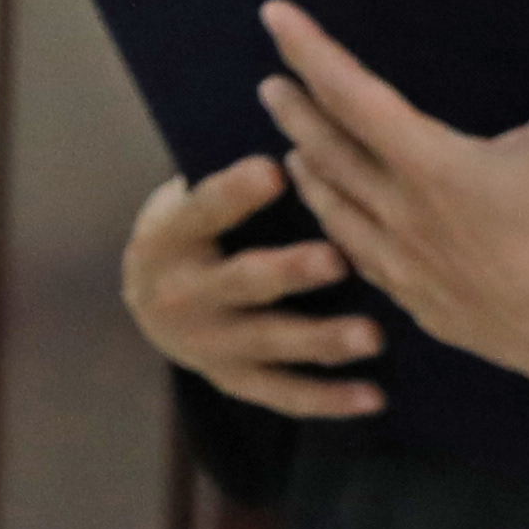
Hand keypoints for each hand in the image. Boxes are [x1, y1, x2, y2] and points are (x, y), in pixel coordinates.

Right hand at [122, 155, 385, 420]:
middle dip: (287, 272)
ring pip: (267, 343)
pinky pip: (283, 394)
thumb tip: (307, 130)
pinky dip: (328, 398)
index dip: (233, 194)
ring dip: (320, 339)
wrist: (154, 299)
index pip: (200, 211)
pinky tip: (374, 396)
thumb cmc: (202, 231)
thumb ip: (240, 181)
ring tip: (371, 337)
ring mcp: (204, 345)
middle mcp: (178, 296)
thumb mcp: (196, 200)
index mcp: (169, 238)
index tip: (274, 169)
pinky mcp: (231, 380)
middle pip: (239, 282)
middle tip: (336, 260)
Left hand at [259, 0, 528, 437]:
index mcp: (430, 167)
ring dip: (310, 176)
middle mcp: (402, 214)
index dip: (310, 52)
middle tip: (270, 87)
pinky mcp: (422, 304)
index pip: (351, 95)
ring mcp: (406, 265)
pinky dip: (339, 234)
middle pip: (329, 152)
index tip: (274, 17)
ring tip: (290, 154)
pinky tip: (341, 235)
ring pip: (336, 211)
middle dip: (296, 113)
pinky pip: (362, 260)